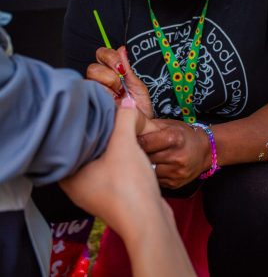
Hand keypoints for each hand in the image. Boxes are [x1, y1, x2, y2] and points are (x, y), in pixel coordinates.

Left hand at [60, 99, 194, 276]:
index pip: (63, 145)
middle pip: (82, 152)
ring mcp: (93, 195)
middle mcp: (76, 187)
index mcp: (68, 176)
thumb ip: (124, 118)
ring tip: (114, 130)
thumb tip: (126, 100)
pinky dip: (115, 160)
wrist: (149, 221)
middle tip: (100, 117)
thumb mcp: (125, 144)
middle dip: (94, 135)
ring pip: (96, 163)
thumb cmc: (129, 187)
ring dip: (106, 148)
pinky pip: (108, 172)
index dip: (74, 127)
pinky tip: (125, 150)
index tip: (83, 112)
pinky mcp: (110, 198)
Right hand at [87, 46, 152, 117]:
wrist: (142, 124)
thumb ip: (128, 68)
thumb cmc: (140, 106)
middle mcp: (100, 81)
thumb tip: (122, 49)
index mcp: (111, 71)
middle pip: (93, 67)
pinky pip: (91, 95)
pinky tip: (113, 102)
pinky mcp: (92, 104)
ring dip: (107, 87)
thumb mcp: (137, 84)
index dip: (110, 58)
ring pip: (91, 81)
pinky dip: (104, 97)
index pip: (101, 54)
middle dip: (110, 76)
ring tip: (118, 96)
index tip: (122, 68)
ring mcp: (95, 92)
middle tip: (121, 86)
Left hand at [138, 119, 210, 188]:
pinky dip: (152, 174)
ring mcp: (176, 172)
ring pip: (149, 170)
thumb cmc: (184, 135)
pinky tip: (155, 167)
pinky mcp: (175, 183)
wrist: (204, 151)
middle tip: (134, 150)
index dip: (135, 140)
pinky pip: (156, 179)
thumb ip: (150, 125)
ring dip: (145, 165)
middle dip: (138, 153)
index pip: (145, 142)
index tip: (131, 139)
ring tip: (145, 159)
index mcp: (174, 138)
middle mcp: (176, 156)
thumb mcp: (170, 124)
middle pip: (146, 157)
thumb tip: (130, 125)